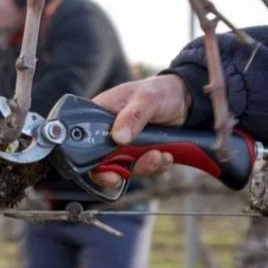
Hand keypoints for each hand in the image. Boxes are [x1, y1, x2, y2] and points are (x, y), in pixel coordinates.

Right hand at [90, 74, 191, 188]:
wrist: (185, 100)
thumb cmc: (159, 92)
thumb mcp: (146, 99)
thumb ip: (132, 117)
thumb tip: (118, 138)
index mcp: (98, 116)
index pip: (82, 140)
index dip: (87, 160)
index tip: (102, 171)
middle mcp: (107, 133)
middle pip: (100, 162)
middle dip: (115, 171)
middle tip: (123, 176)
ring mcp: (123, 146)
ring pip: (124, 168)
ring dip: (143, 167)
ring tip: (160, 155)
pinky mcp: (139, 154)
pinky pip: (142, 168)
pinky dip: (155, 166)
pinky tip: (166, 155)